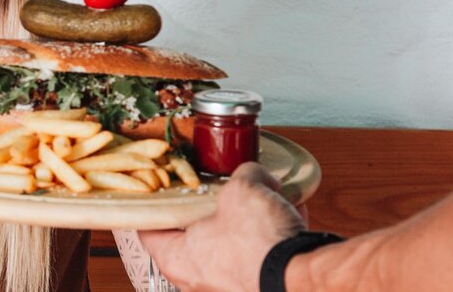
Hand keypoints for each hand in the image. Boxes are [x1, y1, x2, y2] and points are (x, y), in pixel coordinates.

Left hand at [138, 162, 304, 291]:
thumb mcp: (243, 188)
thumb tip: (252, 173)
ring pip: (232, 244)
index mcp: (177, 257)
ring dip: (248, 221)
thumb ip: (242, 174)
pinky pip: (258, 257)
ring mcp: (226, 288)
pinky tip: (287, 216)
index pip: (150, 226)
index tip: (165, 186)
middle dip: (214, 206)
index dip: (157, 201)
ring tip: (267, 198)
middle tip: (224, 187)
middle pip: (195, 233)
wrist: (303, 280)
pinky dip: (270, 238)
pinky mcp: (256, 288)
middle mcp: (196, 280)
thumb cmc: (259, 243)